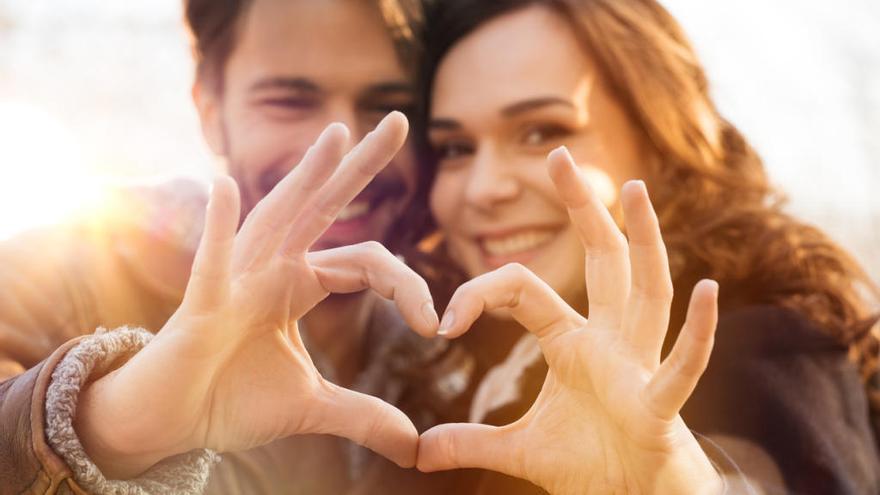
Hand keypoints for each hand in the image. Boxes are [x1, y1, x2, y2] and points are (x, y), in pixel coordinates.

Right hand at [75, 112, 439, 477]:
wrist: (173, 421)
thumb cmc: (232, 398)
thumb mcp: (311, 406)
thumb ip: (362, 416)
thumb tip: (414, 446)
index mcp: (300, 283)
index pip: (368, 262)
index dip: (407, 288)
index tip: (435, 325)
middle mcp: (272, 267)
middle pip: (324, 207)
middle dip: (361, 167)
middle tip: (400, 122)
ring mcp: (237, 278)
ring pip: (277, 217)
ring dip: (305, 177)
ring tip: (337, 136)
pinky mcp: (203, 303)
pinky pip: (212, 261)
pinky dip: (218, 227)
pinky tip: (224, 185)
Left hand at [417, 147, 722, 494]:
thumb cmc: (591, 465)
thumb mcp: (520, 451)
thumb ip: (471, 443)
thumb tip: (418, 451)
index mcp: (573, 343)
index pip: (525, 290)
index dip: (481, 294)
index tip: (444, 322)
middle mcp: (610, 341)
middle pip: (601, 262)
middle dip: (582, 209)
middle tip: (559, 155)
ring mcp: (639, 367)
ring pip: (646, 294)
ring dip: (643, 243)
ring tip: (634, 190)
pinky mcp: (660, 406)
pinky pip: (682, 365)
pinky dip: (700, 333)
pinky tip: (710, 291)